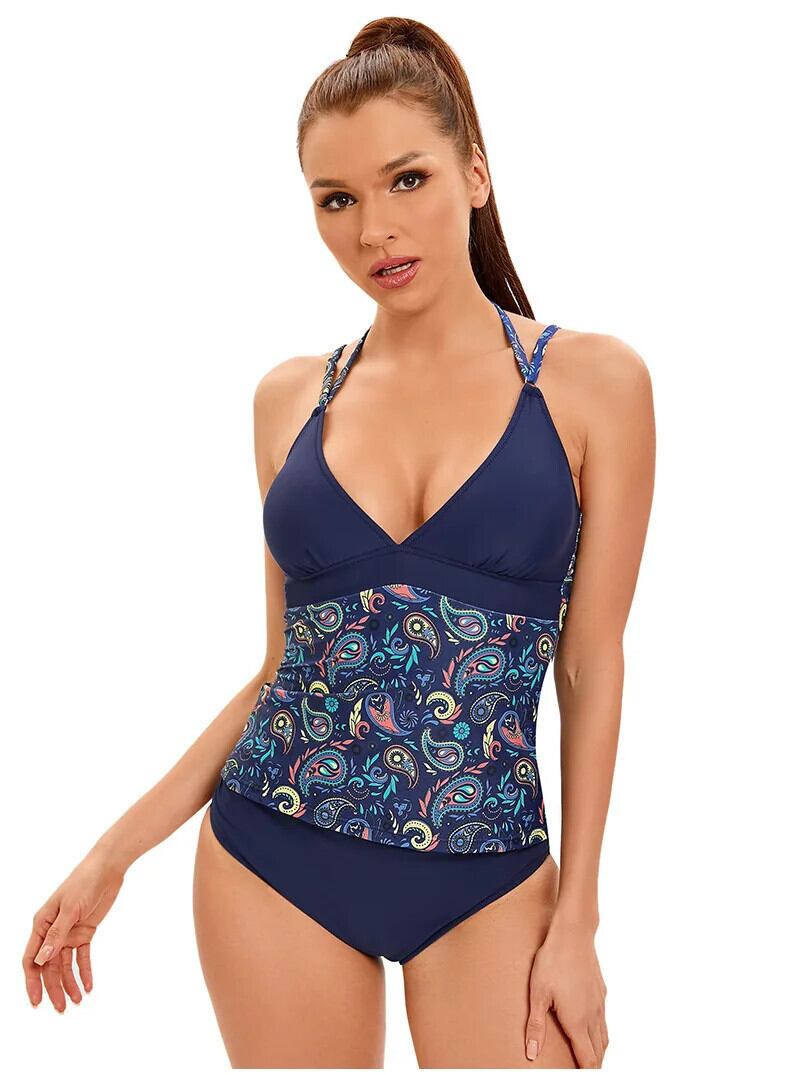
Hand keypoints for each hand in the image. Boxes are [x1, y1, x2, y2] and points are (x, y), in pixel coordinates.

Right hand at [22, 847, 124, 1011]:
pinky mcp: (84, 932)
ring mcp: (68, 932)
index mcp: (41, 924)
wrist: (108, 868)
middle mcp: (52, 931)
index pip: (32, 959)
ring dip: (69, 983)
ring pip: (65, 965)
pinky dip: (84, 971)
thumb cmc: (84, 881)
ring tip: (76, 1001)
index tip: (36, 1001)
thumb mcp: (70, 908)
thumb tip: (41, 959)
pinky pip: (82, 957)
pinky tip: (88, 986)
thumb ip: (56, 934)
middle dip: (53, 988)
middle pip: (48, 966)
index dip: (32, 982)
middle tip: (61, 1009)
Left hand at [524, 923, 608, 1067]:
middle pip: (599, 1052)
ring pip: (604, 1037)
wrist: (574, 934)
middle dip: (593, 1065)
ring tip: (590, 1058)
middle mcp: (593, 1016)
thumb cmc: (553, 961)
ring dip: (598, 1051)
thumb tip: (532, 1053)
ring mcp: (599, 1003)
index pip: (587, 1059)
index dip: (587, 1072)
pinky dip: (600, 1033)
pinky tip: (591, 1027)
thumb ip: (535, 1026)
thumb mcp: (537, 994)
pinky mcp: (601, 991)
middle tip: (585, 1069)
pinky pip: (604, 1020)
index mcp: (577, 1021)